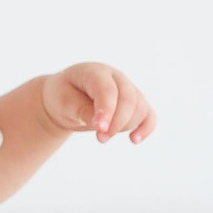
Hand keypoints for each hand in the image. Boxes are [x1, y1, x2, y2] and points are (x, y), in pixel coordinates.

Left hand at [40, 62, 155, 143]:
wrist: (66, 100)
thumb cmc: (63, 97)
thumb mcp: (64, 103)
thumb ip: (81, 111)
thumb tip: (101, 125)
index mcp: (95, 72)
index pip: (107, 89)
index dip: (107, 110)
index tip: (100, 129)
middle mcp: (116, 77)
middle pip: (128, 99)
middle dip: (116, 123)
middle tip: (100, 138)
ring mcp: (128, 89)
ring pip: (140, 108)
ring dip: (126, 127)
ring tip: (103, 137)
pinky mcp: (135, 103)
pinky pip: (149, 115)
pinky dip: (146, 128)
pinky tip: (134, 140)